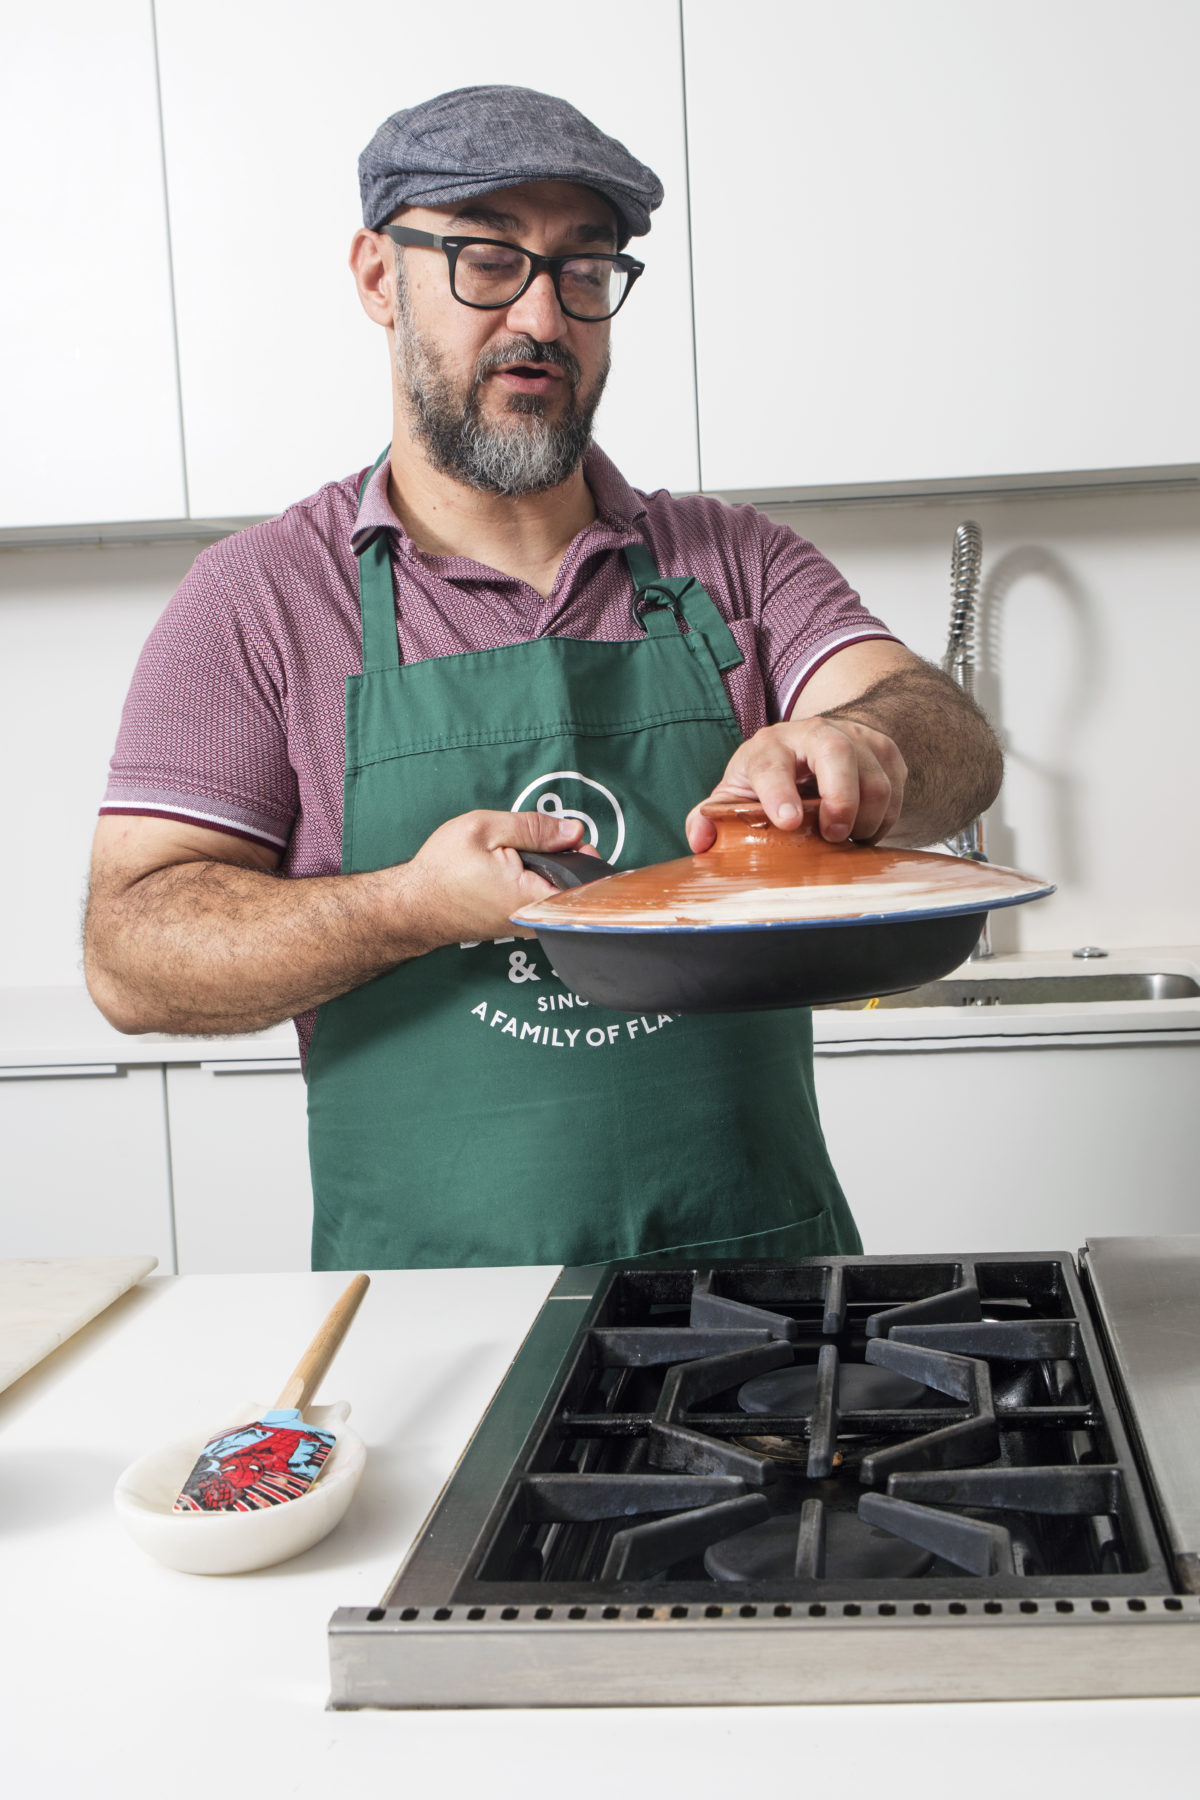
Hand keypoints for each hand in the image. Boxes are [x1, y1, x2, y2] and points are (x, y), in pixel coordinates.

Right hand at [397, 808, 587, 947]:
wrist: (412, 905)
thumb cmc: (442, 869)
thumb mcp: (486, 829)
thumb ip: (534, 828)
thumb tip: (574, 831)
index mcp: (532, 896)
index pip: (584, 884)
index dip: (585, 858)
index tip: (575, 842)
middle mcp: (534, 919)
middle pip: (573, 889)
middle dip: (568, 862)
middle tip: (550, 843)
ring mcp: (525, 926)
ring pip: (557, 896)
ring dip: (551, 873)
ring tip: (528, 856)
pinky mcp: (516, 927)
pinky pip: (541, 903)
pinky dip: (537, 884)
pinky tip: (518, 872)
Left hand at [685, 717, 906, 851]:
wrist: (817, 744)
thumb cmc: (771, 778)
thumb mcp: (735, 795)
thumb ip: (711, 818)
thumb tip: (702, 840)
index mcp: (770, 746)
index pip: (772, 763)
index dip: (779, 793)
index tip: (787, 822)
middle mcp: (813, 734)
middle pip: (837, 754)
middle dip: (841, 799)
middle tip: (834, 835)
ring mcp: (855, 739)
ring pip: (876, 780)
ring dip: (865, 821)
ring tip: (845, 838)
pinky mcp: (886, 752)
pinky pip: (897, 792)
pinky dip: (884, 820)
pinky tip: (862, 828)